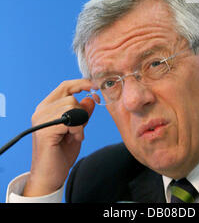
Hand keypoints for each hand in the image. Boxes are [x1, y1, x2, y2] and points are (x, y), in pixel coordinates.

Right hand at [23, 79, 96, 196]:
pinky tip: (74, 139)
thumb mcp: (77, 128)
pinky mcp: (45, 130)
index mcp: (47, 107)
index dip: (81, 83)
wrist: (50, 176)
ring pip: (71, 106)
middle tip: (79, 128)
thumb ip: (83, 112)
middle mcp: (41, 111)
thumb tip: (91, 98)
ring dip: (80, 123)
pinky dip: (78, 130)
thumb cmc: (61, 153)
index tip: (95, 85)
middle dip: (81, 112)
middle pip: (70, 96)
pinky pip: (70, 120)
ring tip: (75, 135)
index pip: (65, 86)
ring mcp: (41, 120)